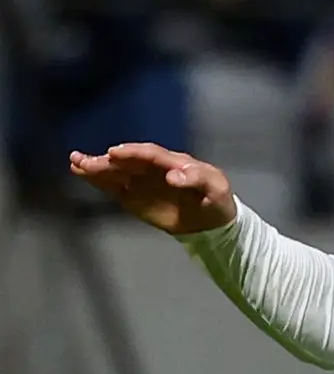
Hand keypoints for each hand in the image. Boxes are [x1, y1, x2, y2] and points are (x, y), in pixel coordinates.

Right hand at [68, 143, 237, 235]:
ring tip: (76, 163)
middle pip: (129, 161)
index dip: (133, 153)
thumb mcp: (216, 188)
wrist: (212, 220)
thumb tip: (173, 176)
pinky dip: (99, 181)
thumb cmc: (216, 199)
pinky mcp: (135, 196)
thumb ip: (197, 179)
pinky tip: (83, 174)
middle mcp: (154, 168)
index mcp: (175, 161)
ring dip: (97, 167)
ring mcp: (143, 181)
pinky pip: (115, 187)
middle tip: (84, 159)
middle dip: (108, 160)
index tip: (115, 153)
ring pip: (117, 172)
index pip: (151, 154)